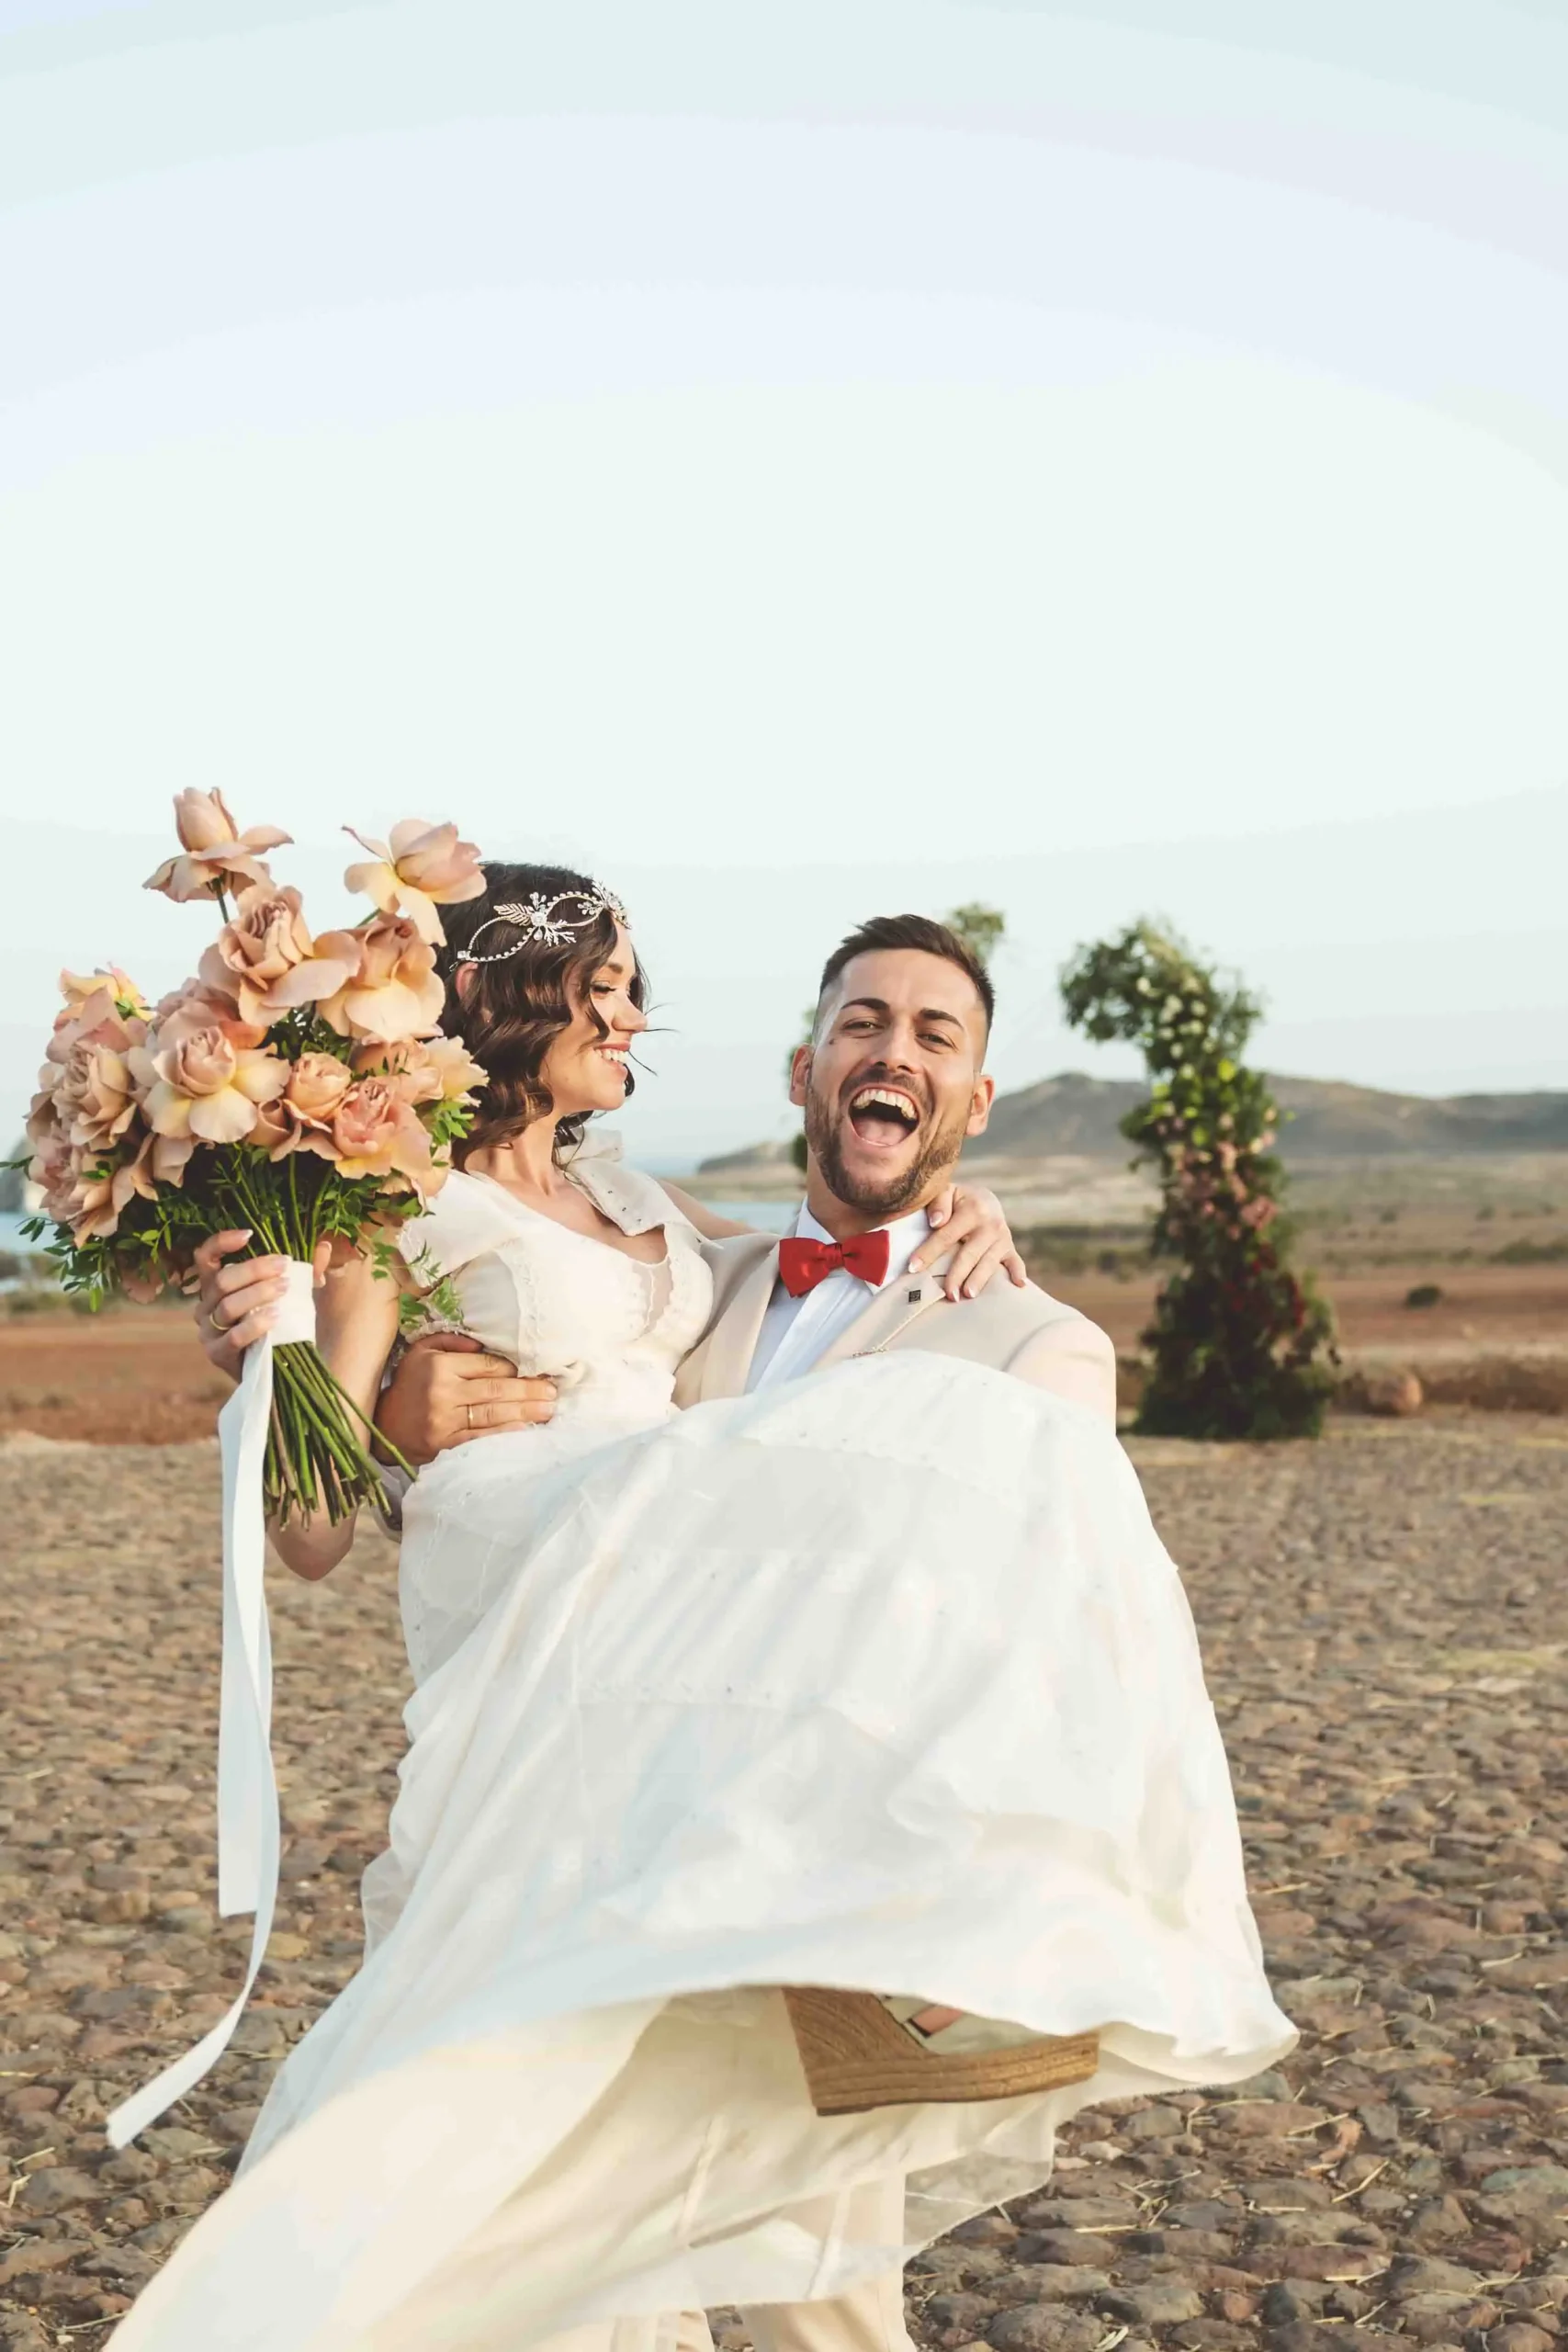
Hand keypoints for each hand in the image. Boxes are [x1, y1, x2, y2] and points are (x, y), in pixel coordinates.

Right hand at [187, 1229, 334, 1379]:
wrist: (278, 1372)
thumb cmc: (281, 1327)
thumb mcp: (292, 1296)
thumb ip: (305, 1272)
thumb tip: (323, 1246)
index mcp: (216, 1287)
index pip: (205, 1258)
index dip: (222, 1242)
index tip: (250, 1235)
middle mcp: (206, 1306)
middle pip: (222, 1280)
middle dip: (255, 1269)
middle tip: (284, 1265)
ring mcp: (209, 1332)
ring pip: (227, 1306)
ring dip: (258, 1293)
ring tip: (284, 1288)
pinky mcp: (217, 1355)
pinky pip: (234, 1337)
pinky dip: (255, 1324)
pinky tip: (275, 1316)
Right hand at [375, 1332, 558, 1465]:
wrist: (385, 1426)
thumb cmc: (410, 1384)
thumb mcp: (422, 1352)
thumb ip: (452, 1341)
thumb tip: (483, 1343)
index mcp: (440, 1366)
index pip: (487, 1366)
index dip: (514, 1369)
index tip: (536, 1371)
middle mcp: (442, 1392)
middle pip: (496, 1390)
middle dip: (528, 1391)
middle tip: (553, 1392)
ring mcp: (443, 1421)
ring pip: (492, 1414)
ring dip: (525, 1412)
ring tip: (548, 1410)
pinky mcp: (444, 1444)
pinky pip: (480, 1438)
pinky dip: (504, 1434)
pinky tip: (524, 1430)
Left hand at [912, 1184, 1027, 1299]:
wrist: (982, 1198)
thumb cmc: (956, 1200)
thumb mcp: (946, 1191)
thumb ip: (938, 1203)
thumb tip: (936, 1222)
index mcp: (973, 1209)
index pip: (946, 1235)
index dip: (929, 1252)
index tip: (913, 1268)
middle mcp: (990, 1224)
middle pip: (969, 1254)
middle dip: (957, 1275)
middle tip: (948, 1294)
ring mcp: (1002, 1237)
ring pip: (989, 1263)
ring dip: (979, 1280)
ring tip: (968, 1295)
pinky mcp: (1009, 1248)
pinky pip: (1015, 1262)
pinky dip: (1018, 1272)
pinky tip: (1019, 1285)